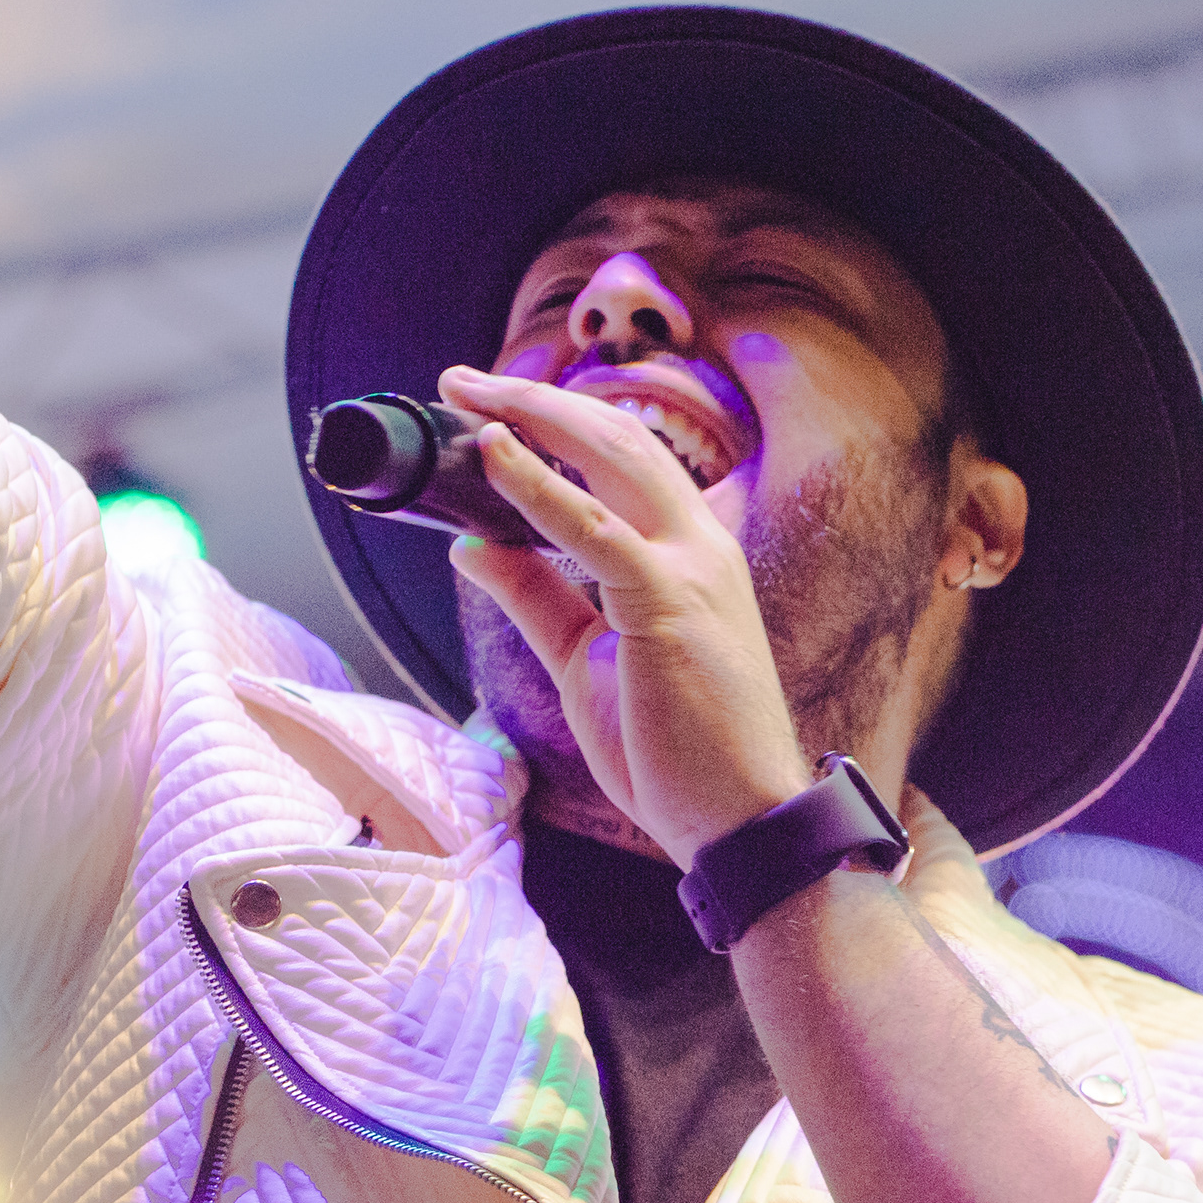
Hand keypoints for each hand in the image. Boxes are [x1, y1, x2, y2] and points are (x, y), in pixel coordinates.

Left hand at [440, 365, 811, 865]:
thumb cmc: (677, 752)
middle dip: (536, 400)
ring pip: (614, 457)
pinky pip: (593, 529)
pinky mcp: (667, 603)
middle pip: (619, 438)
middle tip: (461, 381)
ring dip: (535, 416)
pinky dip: (538, 484)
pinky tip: (495, 453)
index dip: (555, 423)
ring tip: (470, 393)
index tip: (490, 406)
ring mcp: (690, 569)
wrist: (741, 822)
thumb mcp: (585, 661)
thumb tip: (470, 545)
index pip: (623, 461)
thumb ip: (535, 597)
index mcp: (689, 555)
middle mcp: (699, 545)